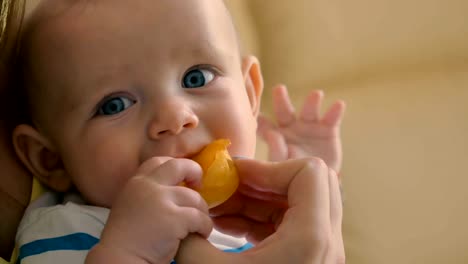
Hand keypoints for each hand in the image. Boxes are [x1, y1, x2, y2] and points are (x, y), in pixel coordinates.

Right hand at [86, 158, 212, 263]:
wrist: (120, 259)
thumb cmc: (127, 239)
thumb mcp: (131, 205)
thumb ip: (147, 193)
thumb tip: (175, 188)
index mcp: (136, 183)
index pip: (159, 161)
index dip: (175, 166)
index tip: (183, 179)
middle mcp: (148, 186)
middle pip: (180, 166)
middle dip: (195, 172)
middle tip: (199, 187)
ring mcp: (161, 200)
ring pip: (195, 198)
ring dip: (202, 212)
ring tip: (198, 225)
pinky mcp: (174, 218)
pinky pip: (200, 218)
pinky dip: (205, 227)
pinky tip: (201, 234)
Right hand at [175, 158, 344, 263]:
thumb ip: (192, 231)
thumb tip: (184, 205)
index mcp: (310, 239)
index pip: (309, 172)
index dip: (268, 167)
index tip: (234, 175)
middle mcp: (326, 242)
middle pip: (311, 183)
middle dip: (265, 179)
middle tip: (230, 186)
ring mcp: (322, 252)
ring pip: (300, 202)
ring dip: (259, 197)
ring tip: (219, 206)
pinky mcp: (310, 260)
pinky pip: (291, 223)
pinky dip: (261, 217)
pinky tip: (226, 224)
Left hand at [258, 85, 344, 171]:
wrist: (320, 181)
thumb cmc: (295, 176)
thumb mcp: (284, 166)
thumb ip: (276, 152)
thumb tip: (271, 134)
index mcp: (276, 135)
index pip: (265, 126)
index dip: (261, 122)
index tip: (258, 118)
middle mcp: (291, 126)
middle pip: (285, 111)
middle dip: (282, 100)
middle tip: (279, 89)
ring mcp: (310, 126)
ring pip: (310, 110)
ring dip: (312, 101)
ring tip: (316, 94)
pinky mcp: (328, 129)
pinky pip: (332, 118)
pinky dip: (335, 111)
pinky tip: (339, 105)